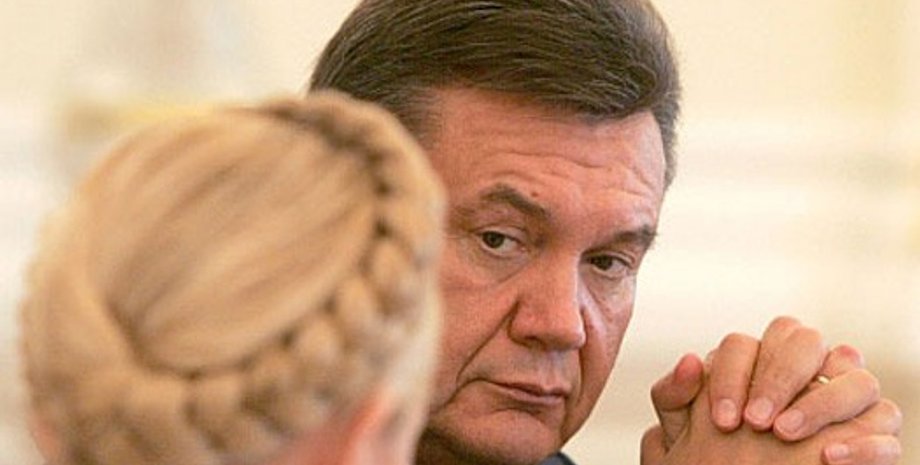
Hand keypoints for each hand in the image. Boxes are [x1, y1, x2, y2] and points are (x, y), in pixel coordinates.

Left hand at [643, 317, 902, 463]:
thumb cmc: (709, 455)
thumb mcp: (683, 429)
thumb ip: (675, 396)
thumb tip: (690, 361)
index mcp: (755, 359)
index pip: (748, 343)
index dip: (734, 375)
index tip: (724, 420)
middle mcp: (806, 368)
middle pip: (804, 341)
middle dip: (779, 377)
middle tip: (756, 423)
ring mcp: (845, 397)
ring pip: (854, 376)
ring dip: (821, 402)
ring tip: (785, 434)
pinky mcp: (874, 433)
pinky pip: (886, 422)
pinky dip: (862, 440)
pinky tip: (829, 457)